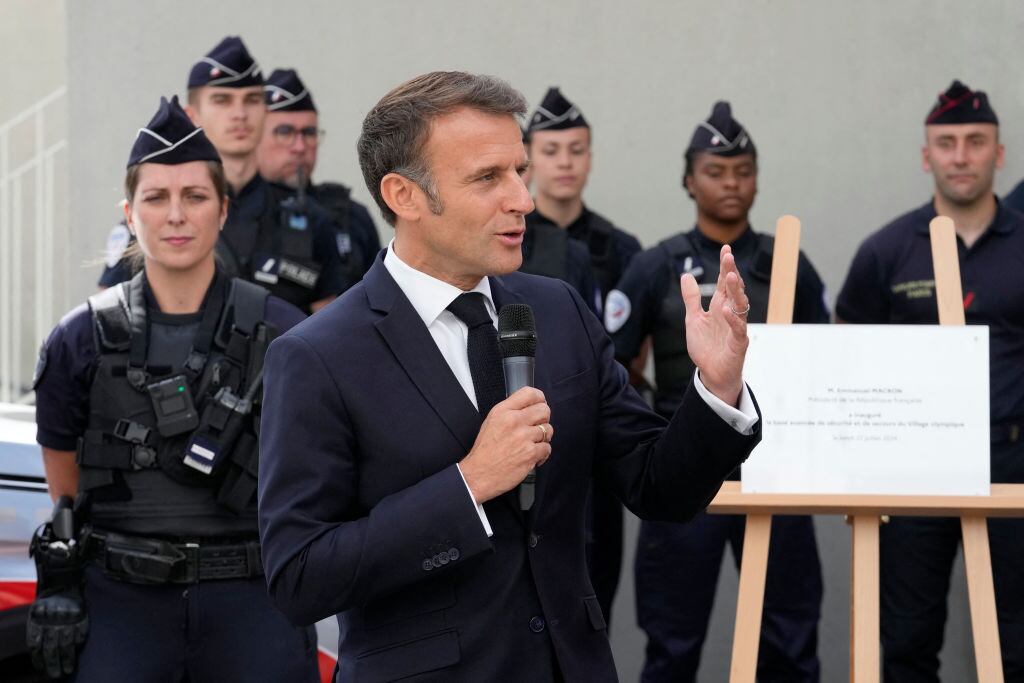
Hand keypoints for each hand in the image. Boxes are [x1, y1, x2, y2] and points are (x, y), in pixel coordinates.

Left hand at [27, 590, 88, 678]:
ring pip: (66, 645)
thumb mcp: (37, 612)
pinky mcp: (81, 616)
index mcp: (37, 620)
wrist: (63, 580)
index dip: (39, 660)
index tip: (43, 668)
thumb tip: (41, 653)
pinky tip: (77, 651)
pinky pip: (80, 634)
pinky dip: (78, 644)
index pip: (36, 646)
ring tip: (68, 669)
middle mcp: (51, 621)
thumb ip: (38, 629)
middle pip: (51, 649)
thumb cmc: (48, 600)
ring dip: (67, 659)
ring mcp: (67, 619)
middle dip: (53, 664)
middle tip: (56, 674)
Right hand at [460, 387, 552, 503]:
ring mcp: (523, 437)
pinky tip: (532, 457)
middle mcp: (514, 421)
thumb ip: (509, 412)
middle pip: (544, 410)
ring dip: (543, 439)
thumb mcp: (491, 422)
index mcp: (503, 411)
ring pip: (548, 430)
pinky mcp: (530, 453)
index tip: (540, 405)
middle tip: (537, 428)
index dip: (540, 399)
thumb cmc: (484, 451)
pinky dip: (542, 454)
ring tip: (532, 445)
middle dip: (544, 419)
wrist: (478, 475)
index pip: (530, 393)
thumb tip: (529, 407)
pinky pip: (547, 448)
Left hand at [681, 244, 748, 405]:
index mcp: (719, 306)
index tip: (725, 249)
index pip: (724, 282)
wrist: (711, 374)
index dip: (725, 266)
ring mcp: (736, 327)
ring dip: (736, 291)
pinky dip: (732, 319)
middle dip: (731, 272)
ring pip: (740, 305)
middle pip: (733, 290)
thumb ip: (691, 298)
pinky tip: (726, 309)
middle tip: (728, 256)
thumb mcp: (692, 318)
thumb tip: (685, 275)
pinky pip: (738, 329)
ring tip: (730, 277)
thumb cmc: (706, 346)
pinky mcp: (738, 343)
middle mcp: (730, 313)